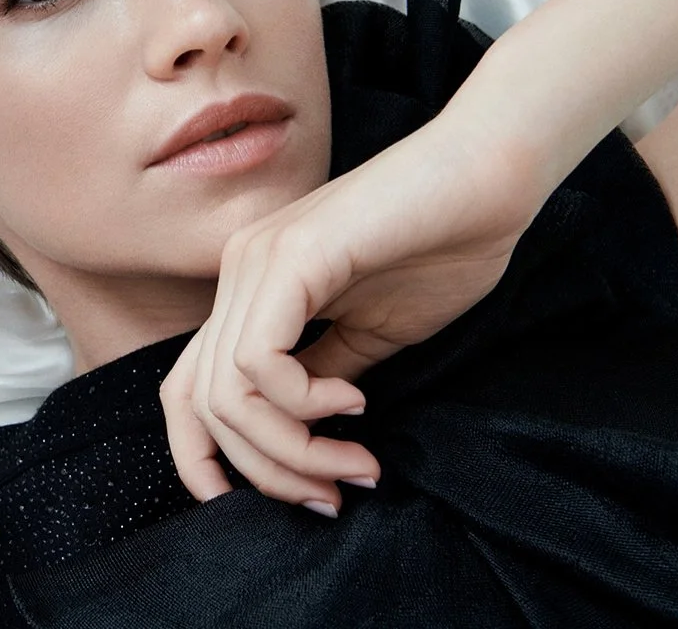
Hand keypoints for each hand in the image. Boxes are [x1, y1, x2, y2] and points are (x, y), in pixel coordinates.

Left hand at [159, 111, 550, 512]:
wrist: (491, 174)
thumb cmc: (442, 246)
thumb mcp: (370, 336)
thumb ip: (322, 380)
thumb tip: (298, 440)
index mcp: (249, 291)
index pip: (187, 393)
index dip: (209, 463)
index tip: (284, 502)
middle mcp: (237, 273)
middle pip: (201, 408)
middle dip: (268, 473)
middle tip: (335, 494)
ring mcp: (256, 260)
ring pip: (225, 396)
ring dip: (291, 451)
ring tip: (355, 459)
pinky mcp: (291, 255)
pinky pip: (258, 360)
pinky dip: (302, 405)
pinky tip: (354, 404)